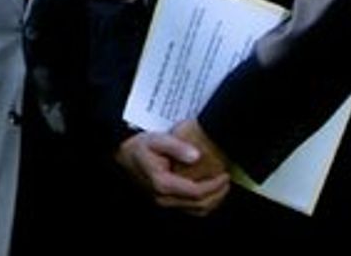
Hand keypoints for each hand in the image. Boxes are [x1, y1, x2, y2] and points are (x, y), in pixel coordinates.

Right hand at [115, 127, 230, 215]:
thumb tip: (196, 156)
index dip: (214, 186)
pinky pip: (190, 209)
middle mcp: (163, 198)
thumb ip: (177, 147)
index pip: (196, 192)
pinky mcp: (165, 202)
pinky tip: (209, 192)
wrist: (123, 155)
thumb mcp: (156, 139)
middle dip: (218, 194)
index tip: (224, 174)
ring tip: (221, 187)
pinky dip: (203, 203)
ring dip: (213, 201)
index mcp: (162, 183)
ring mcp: (163, 202)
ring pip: (196, 210)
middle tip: (227, 180)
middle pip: (199, 205)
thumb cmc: (140, 147)